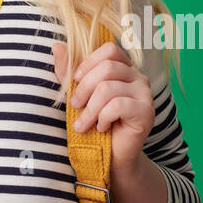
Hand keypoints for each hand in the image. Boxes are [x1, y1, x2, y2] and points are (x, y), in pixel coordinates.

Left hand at [52, 38, 153, 171]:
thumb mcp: (77, 95)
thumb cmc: (93, 123)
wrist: (109, 156)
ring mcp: (145, 93)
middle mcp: (137, 77)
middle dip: (84, 89)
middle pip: (107, 68)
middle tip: (74, 106)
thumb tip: (56, 46)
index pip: (109, 50)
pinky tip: (102, 127)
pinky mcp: (146, 111)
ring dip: (90, 109)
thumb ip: (68, 72)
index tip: (75, 81)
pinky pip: (118, 105)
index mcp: (123, 68)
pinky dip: (103, 118)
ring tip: (84, 124)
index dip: (88, 63)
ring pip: (109, 88)